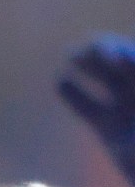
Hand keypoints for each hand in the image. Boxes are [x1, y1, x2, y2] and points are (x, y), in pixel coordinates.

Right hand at [61, 34, 134, 186]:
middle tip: (89, 47)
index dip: (126, 55)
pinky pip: (89, 108)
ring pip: (106, 81)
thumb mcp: (134, 139)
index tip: (112, 56)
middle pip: (123, 65)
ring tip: (70, 54)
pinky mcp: (109, 129)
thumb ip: (133, 107)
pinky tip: (59, 81)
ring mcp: (126, 112)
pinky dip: (75, 96)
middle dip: (107, 52)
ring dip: (89, 67)